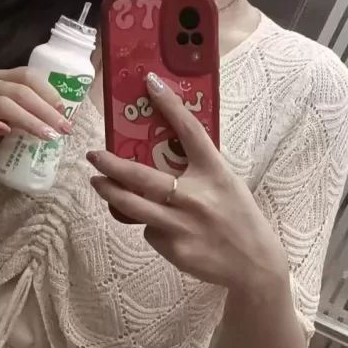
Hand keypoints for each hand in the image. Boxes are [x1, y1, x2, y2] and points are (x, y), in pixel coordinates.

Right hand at [0, 66, 70, 189]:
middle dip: (44, 110)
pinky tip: (6, 133)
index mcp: (1, 79)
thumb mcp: (18, 121)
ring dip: (28, 120)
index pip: (27, 75)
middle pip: (18, 91)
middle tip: (62, 128)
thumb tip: (65, 118)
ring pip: (1, 104)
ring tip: (46, 135)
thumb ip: (34, 114)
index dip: (48, 92)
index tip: (64, 112)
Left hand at [88, 74, 288, 293]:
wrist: (254, 264)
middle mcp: (196, 196)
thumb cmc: (239, 218)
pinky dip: (153, 227)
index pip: (191, 131)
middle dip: (112, 163)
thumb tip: (161, 153)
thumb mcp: (226, 184)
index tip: (150, 83)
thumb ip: (199, 170)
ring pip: (134, 206)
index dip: (171, 105)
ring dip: (110, 192)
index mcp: (215, 172)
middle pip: (143, 176)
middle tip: (94, 154)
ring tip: (98, 182)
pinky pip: (150, 231)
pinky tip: (170, 232)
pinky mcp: (174, 248)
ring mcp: (182, 225)